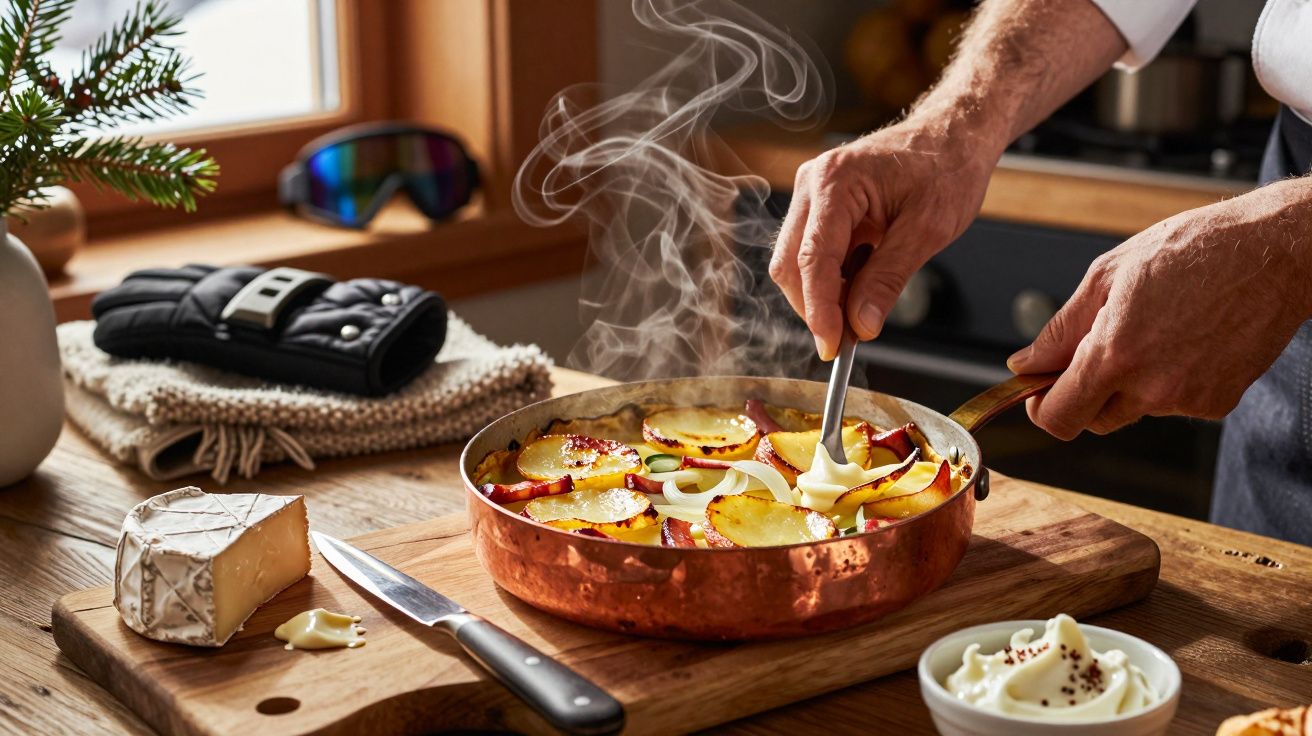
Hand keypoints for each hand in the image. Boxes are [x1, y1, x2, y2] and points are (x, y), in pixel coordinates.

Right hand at [769, 118, 999, 359]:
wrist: (953, 135)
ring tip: (865, 304)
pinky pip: (811, 254)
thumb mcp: (928, 230)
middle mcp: (813, 184)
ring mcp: (812, 194)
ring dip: (824, 294)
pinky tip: (862, 281)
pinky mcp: (820, 207)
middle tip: (849, 339)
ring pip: (795, 263)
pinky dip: (832, 279)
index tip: (833, 347)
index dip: (819, 310)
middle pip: (790, 264)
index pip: (812, 259)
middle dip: (815, 307)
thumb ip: (888, 279)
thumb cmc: (947, 168)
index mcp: (836, 182)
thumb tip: (861, 325)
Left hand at [1008, 178, 1311, 438]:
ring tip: (1154, 329)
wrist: (1273, 252)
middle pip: (1093, 420)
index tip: (1038, 390)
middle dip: (1084, 393)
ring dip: (1129, 383)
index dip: (1041, 407)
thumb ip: (1060, 330)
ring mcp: (1188, 400)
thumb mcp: (1107, 276)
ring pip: (1134, 409)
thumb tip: (1025, 364)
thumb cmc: (1192, 251)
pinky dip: (1168, 381)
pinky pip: (1173, 404)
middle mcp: (1152, 388)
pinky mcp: (1217, 404)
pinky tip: (1184, 340)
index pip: (1059, 417)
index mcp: (1115, 355)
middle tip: (1097, 348)